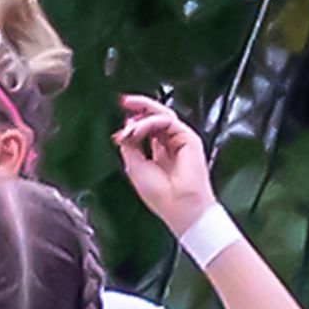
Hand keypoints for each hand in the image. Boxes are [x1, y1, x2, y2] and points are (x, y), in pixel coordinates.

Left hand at [112, 93, 217, 230]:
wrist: (179, 206)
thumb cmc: (161, 195)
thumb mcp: (134, 167)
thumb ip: (130, 146)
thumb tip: (126, 130)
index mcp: (158, 153)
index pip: (146, 129)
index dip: (132, 124)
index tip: (119, 126)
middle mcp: (170, 145)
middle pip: (155, 117)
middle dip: (139, 107)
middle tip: (125, 101)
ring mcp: (180, 140)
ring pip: (162, 116)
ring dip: (142, 118)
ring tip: (129, 129)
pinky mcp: (188, 138)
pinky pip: (168, 121)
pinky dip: (151, 122)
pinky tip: (139, 130)